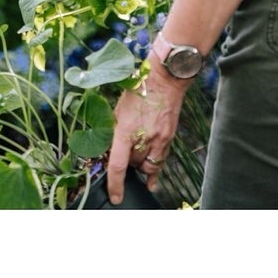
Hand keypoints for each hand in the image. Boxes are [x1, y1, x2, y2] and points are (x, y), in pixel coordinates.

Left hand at [106, 69, 187, 203]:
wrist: (163, 81)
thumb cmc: (137, 91)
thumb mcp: (117, 110)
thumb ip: (113, 131)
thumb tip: (108, 149)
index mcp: (125, 129)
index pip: (118, 164)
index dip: (115, 184)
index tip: (115, 197)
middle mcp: (142, 138)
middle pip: (132, 165)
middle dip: (125, 163)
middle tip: (120, 152)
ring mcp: (158, 140)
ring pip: (146, 166)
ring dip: (138, 165)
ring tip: (134, 154)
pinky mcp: (168, 139)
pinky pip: (160, 162)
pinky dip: (154, 172)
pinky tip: (151, 182)